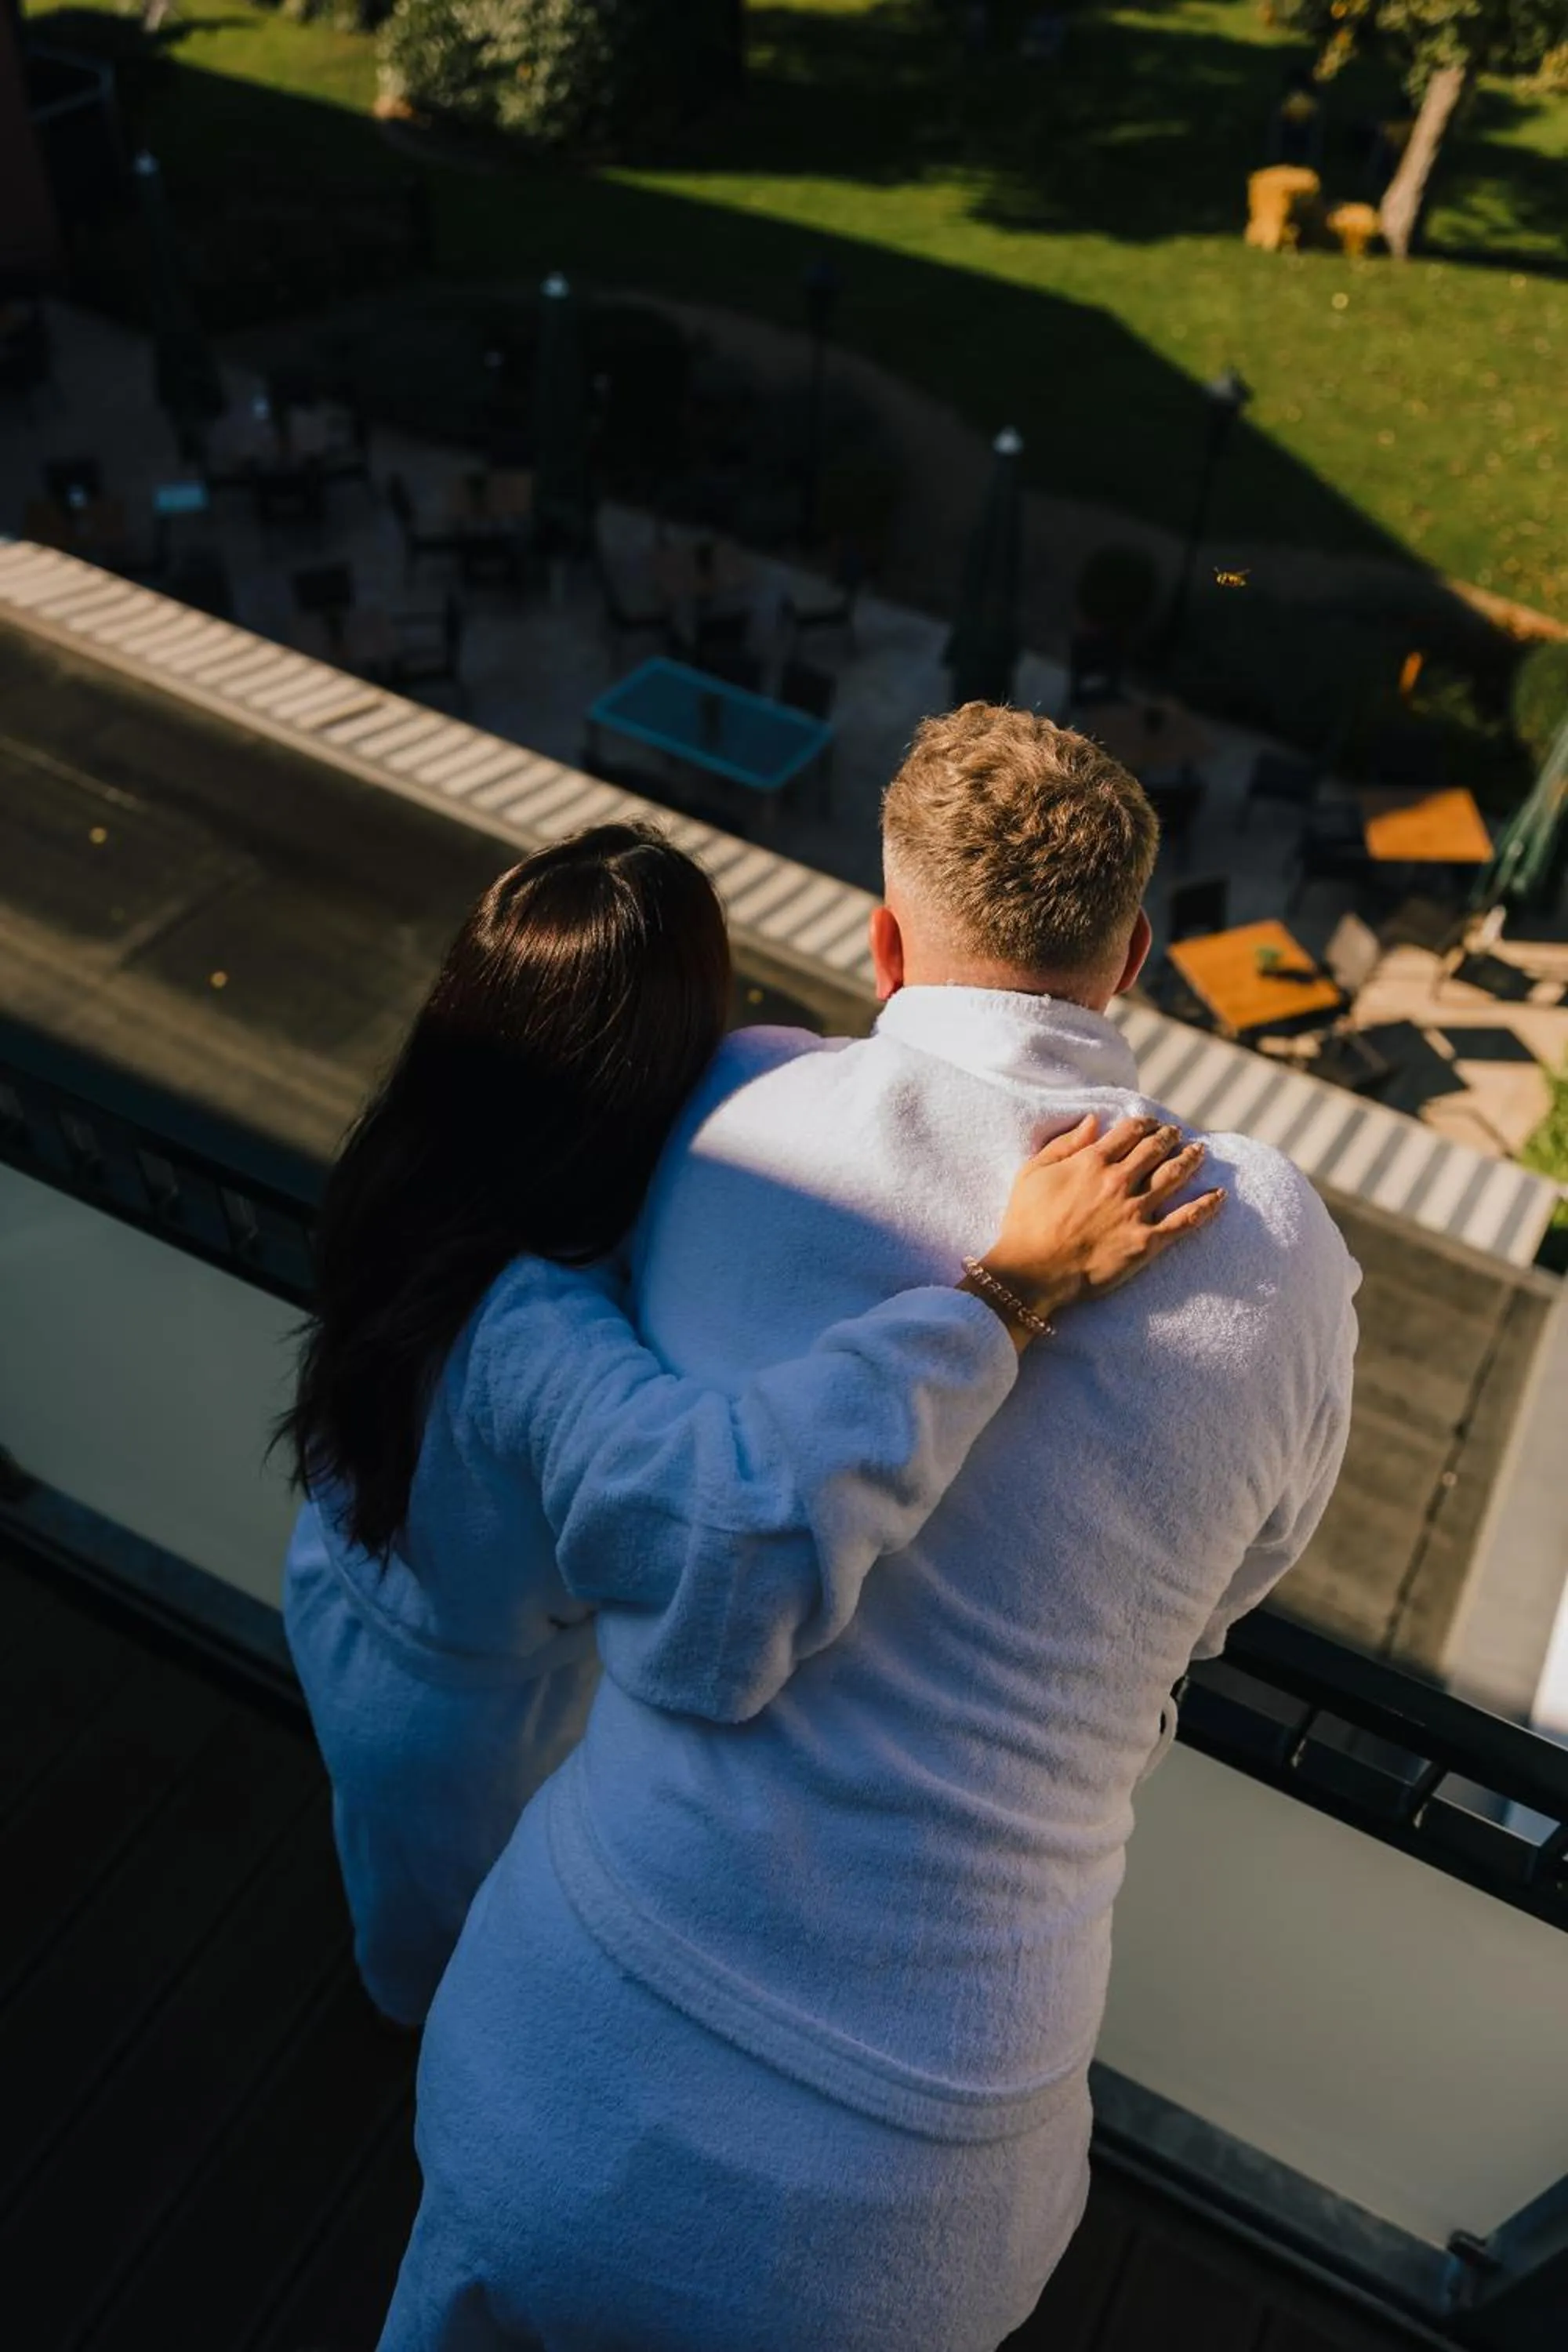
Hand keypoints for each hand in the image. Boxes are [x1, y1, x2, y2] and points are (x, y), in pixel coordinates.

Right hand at [968, 1115, 1223, 1342]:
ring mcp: (1135, 1211)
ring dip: (1191, 1160)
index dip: (1144, 1124)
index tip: (1151, 1123)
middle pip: (1155, 1150)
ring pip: (1174, 1177)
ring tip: (1201, 1152)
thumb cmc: (1025, 1223)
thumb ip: (1064, 1144)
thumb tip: (1093, 1122)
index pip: (1128, 1133)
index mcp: (1091, 1162)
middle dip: (1170, 1138)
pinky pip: (1185, 1221)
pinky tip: (1219, 1196)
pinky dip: (1206, 1206)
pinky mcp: (1146, 1242)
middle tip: (1178, 1134)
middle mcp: (1118, 1181)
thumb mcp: (1032, 1173)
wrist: (1033, 1272)